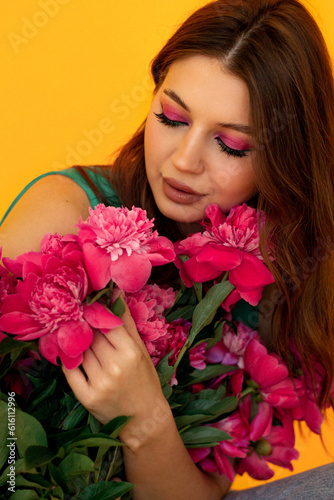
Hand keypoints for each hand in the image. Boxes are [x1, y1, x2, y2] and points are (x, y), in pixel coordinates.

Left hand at [62, 300, 171, 448]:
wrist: (143, 418)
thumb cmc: (144, 379)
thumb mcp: (139, 348)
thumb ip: (126, 320)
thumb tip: (116, 291)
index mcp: (130, 352)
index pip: (105, 323)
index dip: (95, 313)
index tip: (89, 308)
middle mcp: (114, 367)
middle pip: (90, 336)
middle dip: (85, 326)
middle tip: (80, 319)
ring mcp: (99, 383)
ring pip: (79, 351)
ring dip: (75, 341)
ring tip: (77, 336)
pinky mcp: (87, 397)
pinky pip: (70, 370)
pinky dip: (68, 360)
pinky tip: (70, 354)